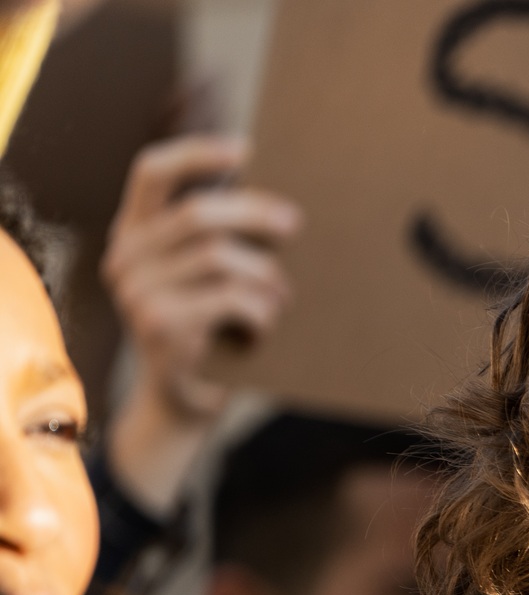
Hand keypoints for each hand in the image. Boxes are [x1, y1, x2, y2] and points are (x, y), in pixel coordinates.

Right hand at [100, 135, 299, 511]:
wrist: (183, 403)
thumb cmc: (209, 334)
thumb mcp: (205, 280)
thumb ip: (217, 240)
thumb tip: (280, 206)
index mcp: (133, 234)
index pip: (152, 172)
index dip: (197, 154)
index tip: (244, 149)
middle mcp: (126, 257)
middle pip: (199, 214)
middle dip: (256, 215)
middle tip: (294, 225)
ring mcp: (137, 293)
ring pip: (221, 259)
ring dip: (266, 278)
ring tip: (282, 298)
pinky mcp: (160, 327)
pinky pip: (230, 299)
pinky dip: (261, 312)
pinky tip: (266, 328)